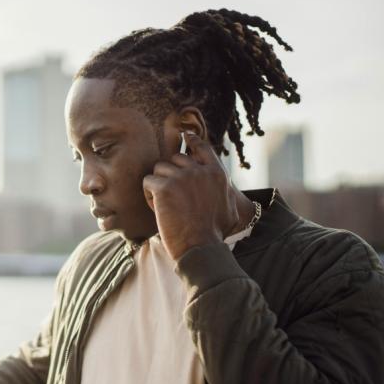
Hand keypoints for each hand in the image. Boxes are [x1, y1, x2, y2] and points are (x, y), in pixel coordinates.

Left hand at [142, 131, 239, 260]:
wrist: (201, 247)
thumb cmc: (215, 233)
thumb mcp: (230, 208)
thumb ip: (226, 193)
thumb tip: (234, 192)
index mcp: (217, 173)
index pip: (202, 147)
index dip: (192, 140)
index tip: (186, 136)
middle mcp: (200, 171)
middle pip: (175, 158)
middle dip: (170, 173)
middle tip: (172, 196)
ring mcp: (181, 177)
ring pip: (159, 168)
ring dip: (158, 185)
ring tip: (164, 205)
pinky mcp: (164, 188)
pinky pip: (148, 182)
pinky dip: (149, 195)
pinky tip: (158, 209)